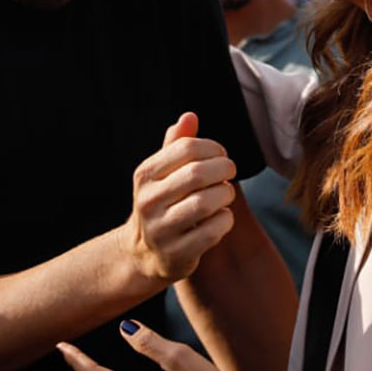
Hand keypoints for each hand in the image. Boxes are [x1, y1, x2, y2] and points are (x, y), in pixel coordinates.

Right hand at [124, 113, 237, 284]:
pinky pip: (213, 231)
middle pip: (197, 173)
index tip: (220, 156)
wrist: (142, 253)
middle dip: (223, 169)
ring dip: (225, 194)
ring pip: (206, 203)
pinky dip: (225, 220)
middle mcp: (148, 201)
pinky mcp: (177, 253)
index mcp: (145, 175)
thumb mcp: (162, 174)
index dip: (213, 148)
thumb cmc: (161, 203)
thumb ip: (176, 145)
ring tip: (225, 195)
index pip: (186, 148)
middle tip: (229, 173)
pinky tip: (221, 218)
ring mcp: (161, 230)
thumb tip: (189, 116)